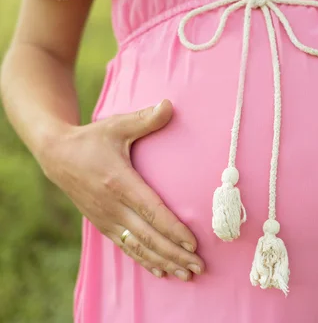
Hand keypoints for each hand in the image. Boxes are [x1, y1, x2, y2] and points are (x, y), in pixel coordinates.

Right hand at [39, 100, 203, 280]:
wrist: (56, 155)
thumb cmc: (92, 138)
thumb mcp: (117, 125)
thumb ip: (145, 119)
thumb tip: (170, 104)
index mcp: (120, 182)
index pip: (152, 211)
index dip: (173, 229)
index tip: (193, 242)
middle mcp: (112, 206)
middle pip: (148, 236)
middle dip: (175, 253)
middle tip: (198, 266)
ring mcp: (106, 218)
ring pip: (138, 247)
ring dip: (163, 262)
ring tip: (186, 274)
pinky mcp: (102, 224)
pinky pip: (126, 247)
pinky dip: (144, 260)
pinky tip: (161, 270)